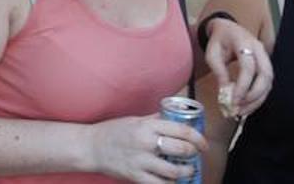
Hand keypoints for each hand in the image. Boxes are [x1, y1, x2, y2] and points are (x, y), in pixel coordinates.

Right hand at [86, 115, 206, 181]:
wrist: (91, 147)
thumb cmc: (113, 131)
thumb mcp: (134, 120)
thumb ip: (154, 120)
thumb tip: (174, 116)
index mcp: (147, 126)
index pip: (181, 130)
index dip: (198, 138)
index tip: (202, 144)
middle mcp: (146, 143)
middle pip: (181, 149)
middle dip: (194, 154)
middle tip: (196, 155)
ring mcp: (141, 161)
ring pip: (174, 171)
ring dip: (186, 172)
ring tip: (188, 170)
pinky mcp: (135, 176)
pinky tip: (173, 181)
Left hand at [204, 18, 273, 117]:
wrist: (228, 29)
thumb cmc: (219, 41)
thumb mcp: (212, 53)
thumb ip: (219, 71)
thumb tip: (225, 93)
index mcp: (244, 42)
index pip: (248, 67)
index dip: (243, 85)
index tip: (234, 100)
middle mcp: (259, 49)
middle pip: (265, 75)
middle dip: (253, 95)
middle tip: (239, 108)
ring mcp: (265, 57)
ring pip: (269, 82)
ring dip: (257, 100)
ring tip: (241, 111)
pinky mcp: (266, 66)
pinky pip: (266, 84)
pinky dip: (258, 98)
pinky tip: (247, 106)